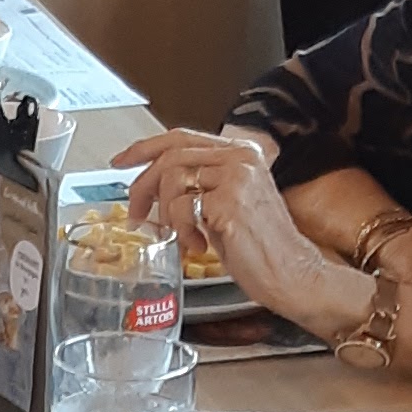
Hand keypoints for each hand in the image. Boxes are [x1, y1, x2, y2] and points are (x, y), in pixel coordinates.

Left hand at [116, 128, 370, 339]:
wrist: (291, 274)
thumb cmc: (261, 248)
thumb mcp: (227, 205)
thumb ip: (199, 186)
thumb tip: (152, 186)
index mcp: (242, 152)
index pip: (181, 137)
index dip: (145, 147)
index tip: (120, 161)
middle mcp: (241, 158)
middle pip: (170, 157)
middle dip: (143, 187)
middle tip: (136, 215)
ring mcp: (236, 178)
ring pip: (172, 180)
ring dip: (167, 215)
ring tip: (183, 237)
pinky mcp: (229, 202)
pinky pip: (181, 208)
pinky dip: (181, 231)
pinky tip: (198, 245)